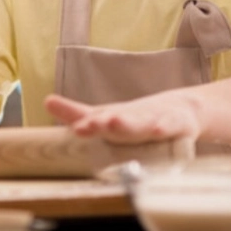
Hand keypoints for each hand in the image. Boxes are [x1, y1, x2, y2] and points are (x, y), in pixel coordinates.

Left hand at [44, 93, 200, 144]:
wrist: (184, 110)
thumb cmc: (137, 118)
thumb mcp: (105, 115)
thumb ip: (77, 113)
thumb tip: (46, 101)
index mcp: (115, 119)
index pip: (98, 121)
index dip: (89, 124)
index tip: (78, 128)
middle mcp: (134, 118)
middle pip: (118, 122)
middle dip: (105, 124)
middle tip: (91, 124)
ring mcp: (156, 121)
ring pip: (141, 125)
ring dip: (129, 125)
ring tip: (116, 122)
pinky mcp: (178, 127)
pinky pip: (171, 130)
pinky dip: (164, 128)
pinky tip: (158, 129)